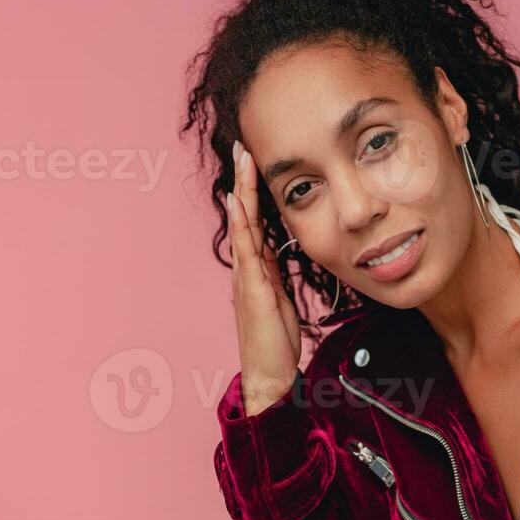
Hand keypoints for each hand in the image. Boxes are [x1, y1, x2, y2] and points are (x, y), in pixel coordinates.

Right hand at [227, 138, 302, 415]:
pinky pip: (246, 250)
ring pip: (243, 225)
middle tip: (242, 146)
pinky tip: (238, 202)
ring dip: (242, 191)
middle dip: (244, 180)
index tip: (254, 161)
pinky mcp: (252, 288)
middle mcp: (247, 267)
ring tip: (241, 161)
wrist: (269, 373)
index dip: (254, 192)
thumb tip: (280, 254)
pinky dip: (241, 224)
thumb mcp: (281, 300)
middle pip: (245, 215)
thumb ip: (277, 276)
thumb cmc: (275, 341)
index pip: (255, 221)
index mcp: (257, 268)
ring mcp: (246, 276)